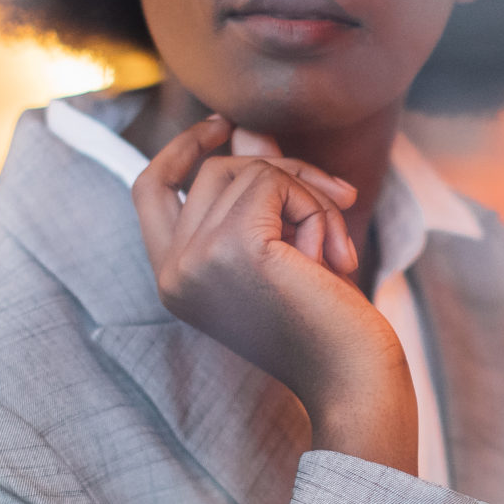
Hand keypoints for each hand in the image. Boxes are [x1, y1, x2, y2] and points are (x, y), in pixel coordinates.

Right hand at [132, 116, 417, 471]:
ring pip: (250, 172)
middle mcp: (173, 272)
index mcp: (174, 279)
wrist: (354, 377)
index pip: (148, 189)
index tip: (225, 125)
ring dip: (309, 197)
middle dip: (284, 174)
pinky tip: (332, 259)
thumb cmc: (328, 321)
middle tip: (339, 202)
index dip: (181, 149)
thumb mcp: (284, 246)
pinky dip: (316, 207)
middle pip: (215, 170)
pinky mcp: (234, 248)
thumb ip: (260, 188)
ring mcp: (196, 260)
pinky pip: (274, 184)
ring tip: (335, 251)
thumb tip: (246, 130)